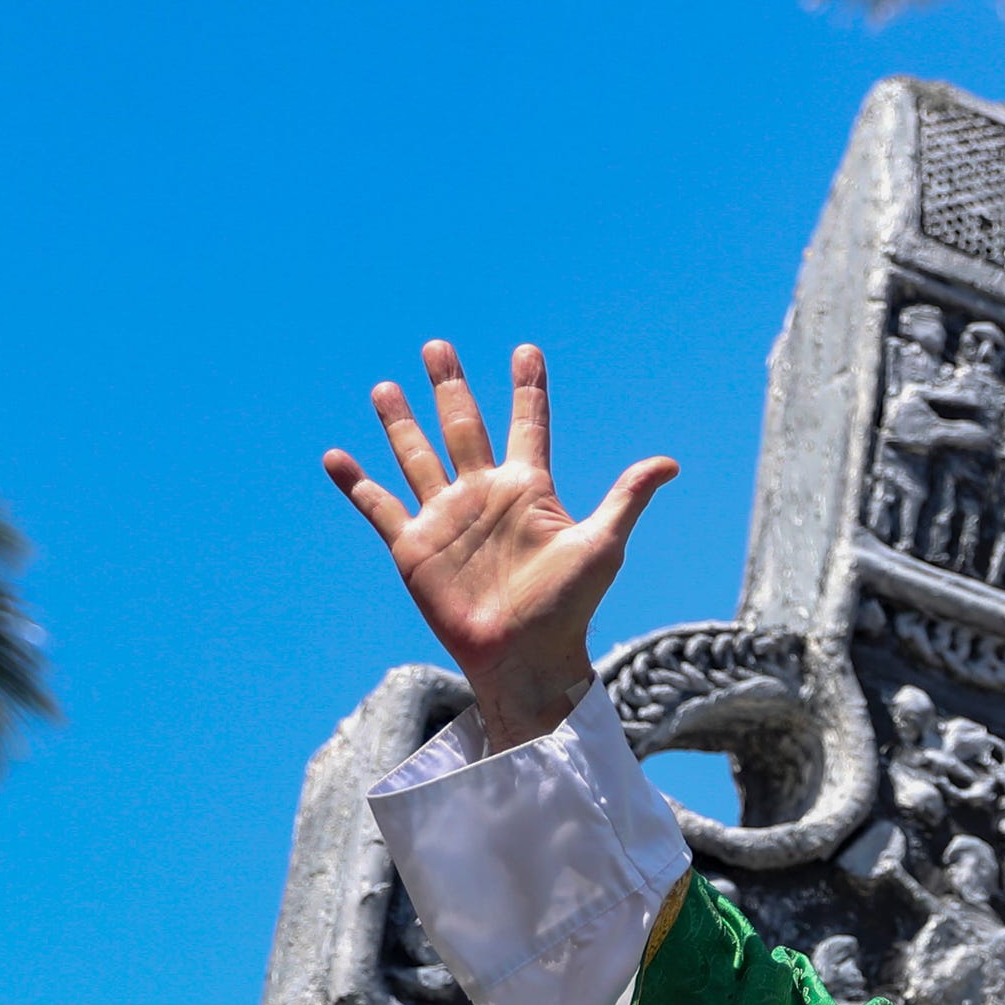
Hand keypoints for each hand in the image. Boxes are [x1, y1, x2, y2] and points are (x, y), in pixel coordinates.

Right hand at [324, 341, 676, 748]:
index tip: (526, 351)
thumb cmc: (568, 608)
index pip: (528, 425)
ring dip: (400, 423)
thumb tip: (669, 463)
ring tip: (386, 387)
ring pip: (417, 456)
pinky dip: (354, 482)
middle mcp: (483, 495)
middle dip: (450, 387)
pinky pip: (378, 506)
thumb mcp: (602, 547)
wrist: (525, 658)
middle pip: (463, 426)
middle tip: (437, 346)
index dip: (527, 389)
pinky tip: (335, 456)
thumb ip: (627, 498)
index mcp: (528, 489)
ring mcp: (446, 519)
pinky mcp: (414, 547)